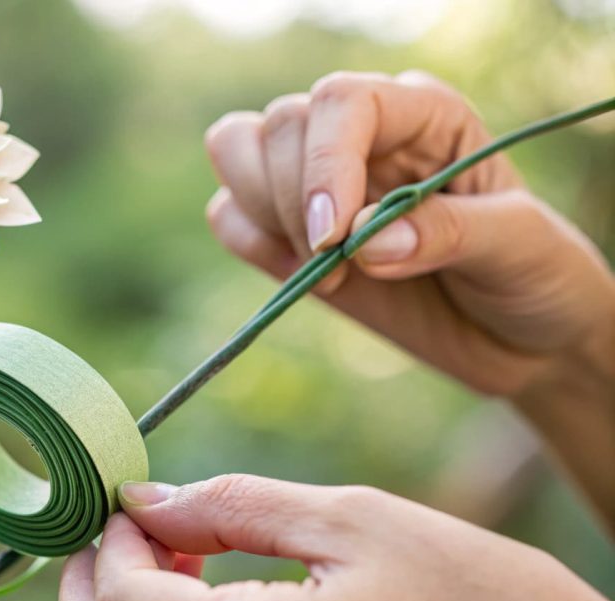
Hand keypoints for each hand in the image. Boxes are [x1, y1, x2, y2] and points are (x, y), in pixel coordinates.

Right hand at [203, 71, 614, 521]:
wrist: (517, 338)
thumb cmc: (532, 277)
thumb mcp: (518, 248)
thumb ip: (446, 233)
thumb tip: (363, 242)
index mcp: (422, 115)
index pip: (342, 102)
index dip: (324, 164)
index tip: (332, 239)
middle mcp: (362, 137)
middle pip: (279, 126)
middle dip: (291, 200)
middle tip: (339, 267)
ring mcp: (318, 182)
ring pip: (237, 151)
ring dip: (261, 212)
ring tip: (321, 270)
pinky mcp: (288, 231)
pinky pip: (228, 214)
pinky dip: (248, 242)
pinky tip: (302, 278)